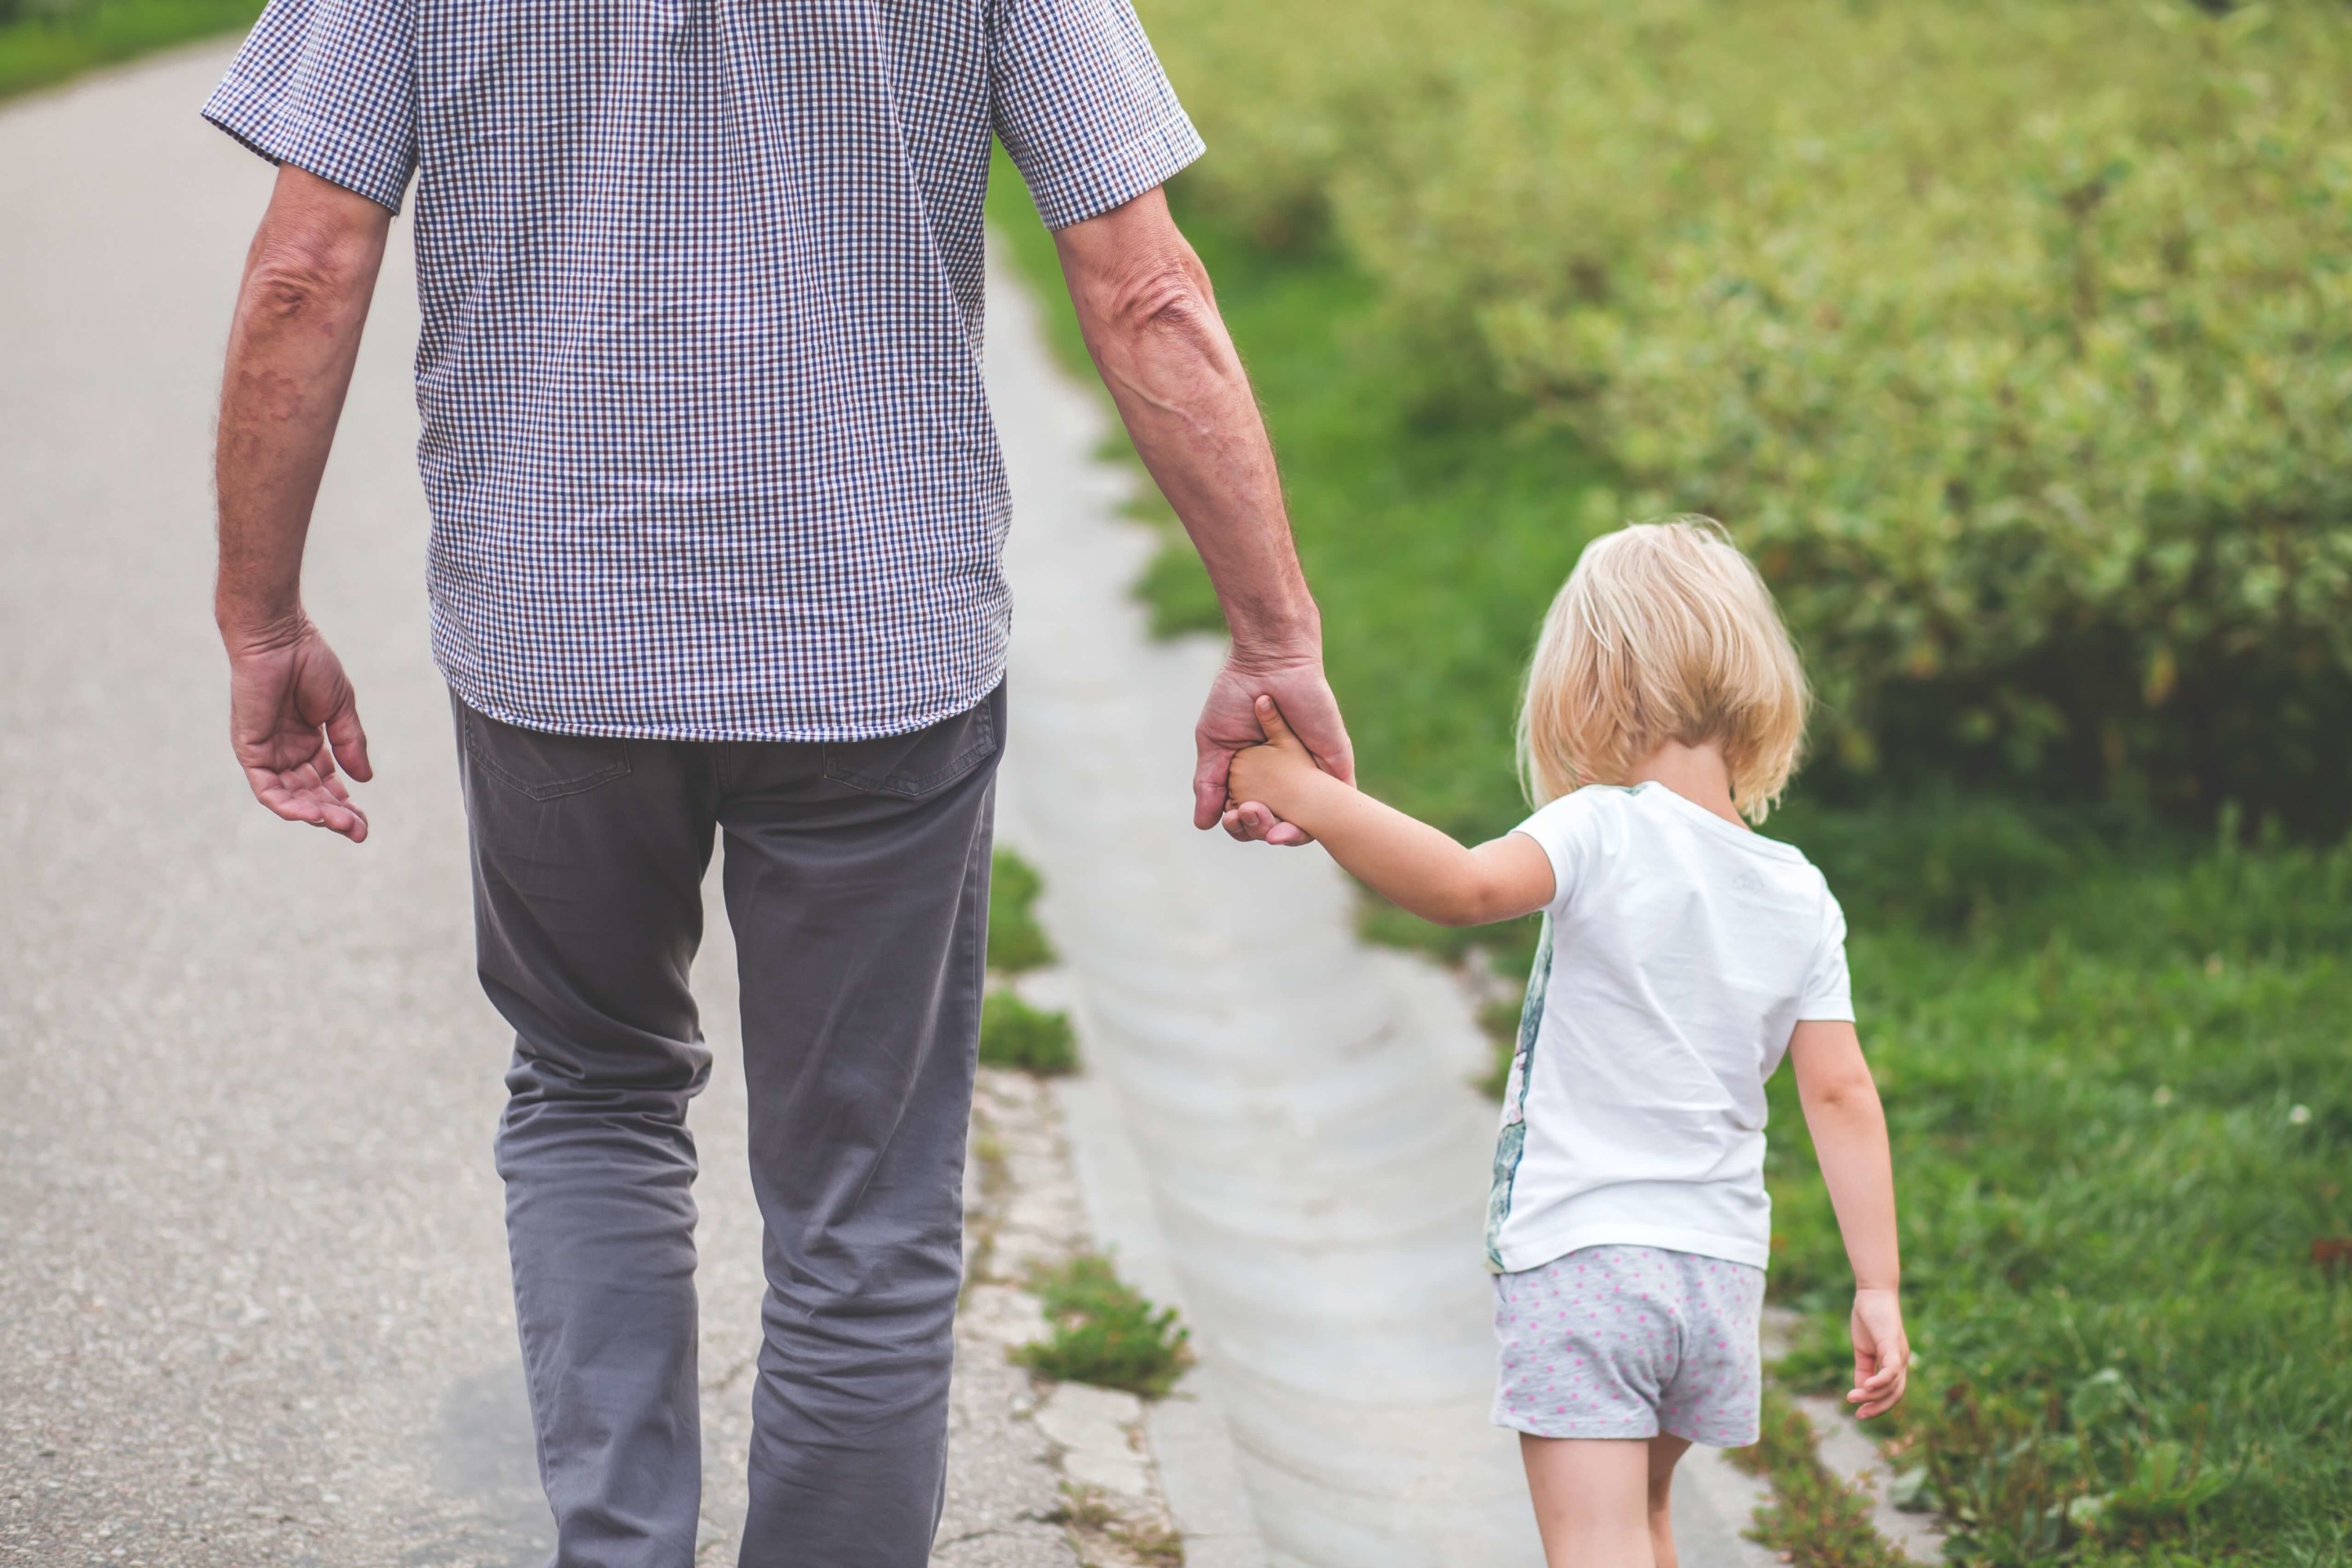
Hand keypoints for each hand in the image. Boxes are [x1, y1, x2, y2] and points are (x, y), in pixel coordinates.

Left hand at [224, 617, 372, 842]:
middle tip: (358, 830)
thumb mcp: (341, 708)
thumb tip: (366, 779)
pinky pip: (266, 787)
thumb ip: (351, 743)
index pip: (327, 783)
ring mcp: (267, 752)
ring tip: (340, 824)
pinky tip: (309, 813)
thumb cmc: (309, 662)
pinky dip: (286, 803)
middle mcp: (286, 752)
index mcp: (308, 742)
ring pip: (289, 796)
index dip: (345, 804)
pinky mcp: (250, 749)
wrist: (279, 637)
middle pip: (311, 795)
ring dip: (314, 813)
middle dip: (334, 815)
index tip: (364, 823)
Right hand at [1193, 651, 1352, 845]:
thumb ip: (1208, 783)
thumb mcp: (1214, 743)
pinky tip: (1294, 826)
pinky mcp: (1335, 767)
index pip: (1250, 817)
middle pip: (1276, 825)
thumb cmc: (1237, 696)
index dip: (1239, 825)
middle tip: (1245, 814)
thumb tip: (1203, 825)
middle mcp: (1286, 781)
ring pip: (1307, 824)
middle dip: (1258, 830)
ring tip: (1263, 821)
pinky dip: (1319, 823)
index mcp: (1257, 778)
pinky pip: (1337, 806)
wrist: (1268, 663)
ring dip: (1285, 835)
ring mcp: (1312, 776)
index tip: (1230, 816)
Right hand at [1847, 1287, 1909, 1418]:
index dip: (1877, 1406)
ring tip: (1852, 1398)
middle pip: (1895, 1394)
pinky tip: (1866, 1387)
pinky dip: (1880, 1381)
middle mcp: (1902, 1361)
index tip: (1859, 1413)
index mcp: (1895, 1363)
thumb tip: (1861, 1391)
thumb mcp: (1863, 1350)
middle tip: (1859, 1416)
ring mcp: (1900, 1354)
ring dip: (1872, 1396)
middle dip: (1878, 1408)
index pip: (1891, 1392)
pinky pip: (1891, 1370)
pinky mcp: (1892, 1345)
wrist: (1873, 1293)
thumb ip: (1863, 1370)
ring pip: (1892, 1385)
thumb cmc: (1868, 1318)